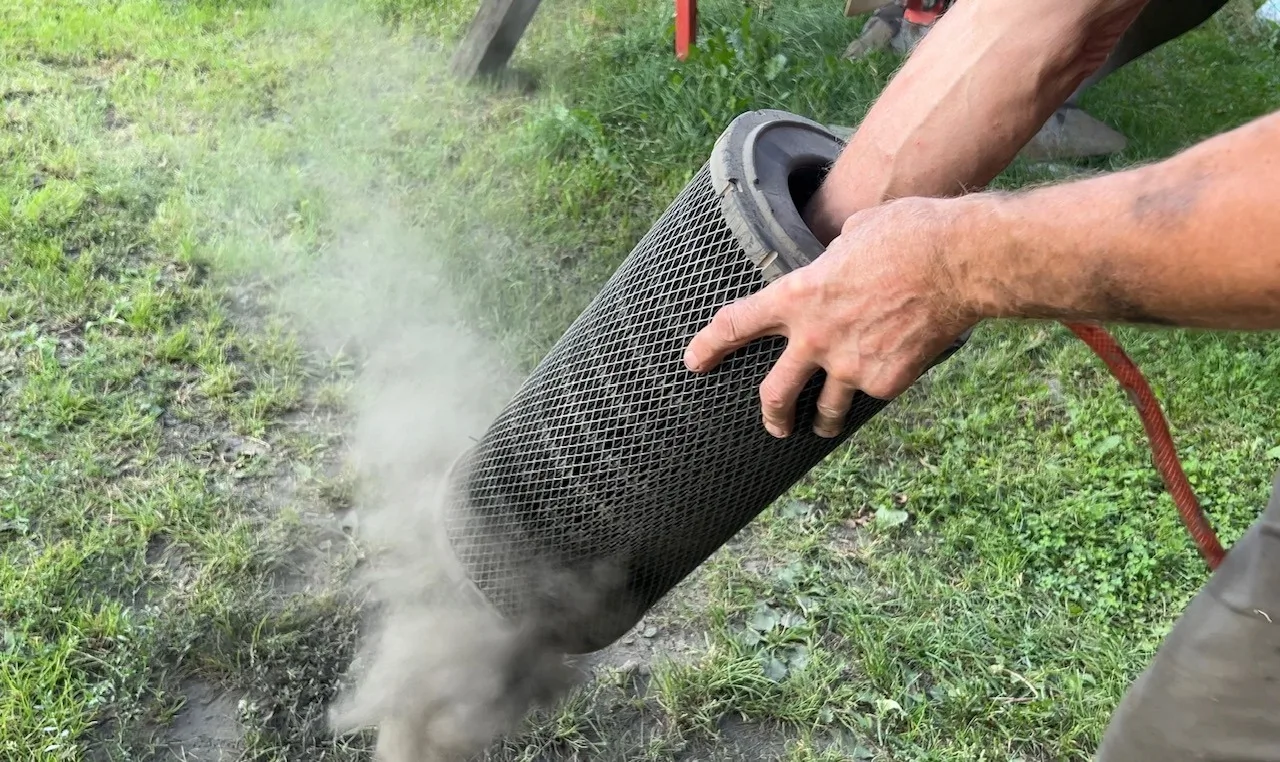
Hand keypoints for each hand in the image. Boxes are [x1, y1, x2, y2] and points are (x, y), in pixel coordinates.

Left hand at [683, 198, 975, 438]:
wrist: (959, 262)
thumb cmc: (908, 234)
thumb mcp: (853, 234)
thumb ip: (831, 260)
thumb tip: (835, 264)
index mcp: (798, 296)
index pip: (737, 324)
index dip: (710, 345)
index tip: (693, 361)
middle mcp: (815, 338)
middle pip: (774, 393)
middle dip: (771, 414)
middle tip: (773, 424)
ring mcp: (850, 366)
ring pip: (826, 410)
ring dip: (823, 421)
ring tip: (824, 426)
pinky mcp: (885, 383)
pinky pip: (874, 393)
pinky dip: (878, 388)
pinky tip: (889, 378)